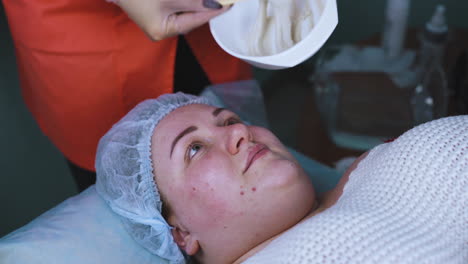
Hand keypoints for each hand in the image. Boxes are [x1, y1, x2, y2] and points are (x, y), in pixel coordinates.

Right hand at [113, 0, 227, 40]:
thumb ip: (193, 2)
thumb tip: (215, 4)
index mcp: (162, 31)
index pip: (195, 21)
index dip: (213, 11)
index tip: (229, 4)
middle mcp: (160, 31)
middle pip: (191, 18)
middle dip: (206, 6)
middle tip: (224, 0)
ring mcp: (158, 22)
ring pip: (185, 12)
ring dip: (197, 4)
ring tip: (214, 0)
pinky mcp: (157, 13)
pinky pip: (178, 9)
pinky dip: (188, 4)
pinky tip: (198, 1)